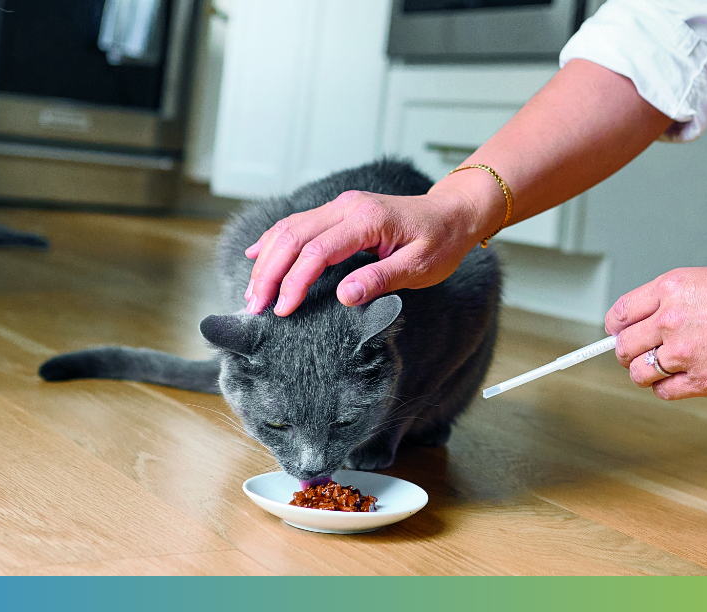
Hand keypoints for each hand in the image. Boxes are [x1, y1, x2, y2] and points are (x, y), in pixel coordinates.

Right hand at [244, 184, 495, 315]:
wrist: (453, 214)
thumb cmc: (441, 242)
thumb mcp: (420, 267)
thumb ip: (381, 279)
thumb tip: (345, 295)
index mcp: (367, 220)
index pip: (317, 252)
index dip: (294, 282)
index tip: (282, 310)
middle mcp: (347, 207)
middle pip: (293, 237)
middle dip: (269, 273)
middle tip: (254, 306)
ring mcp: (341, 206)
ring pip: (289, 228)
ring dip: (266, 259)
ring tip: (253, 292)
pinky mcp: (339, 211)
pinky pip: (298, 222)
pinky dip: (273, 240)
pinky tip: (256, 255)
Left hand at [605, 266, 706, 399]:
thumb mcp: (706, 282)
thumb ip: (672, 302)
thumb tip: (646, 323)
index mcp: (670, 288)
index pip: (620, 313)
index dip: (617, 328)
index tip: (620, 334)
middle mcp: (670, 319)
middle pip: (623, 347)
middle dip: (629, 352)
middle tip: (643, 354)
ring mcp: (685, 352)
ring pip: (639, 373)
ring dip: (647, 373)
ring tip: (667, 367)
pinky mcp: (702, 380)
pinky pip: (664, 391)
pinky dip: (667, 388)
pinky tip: (683, 379)